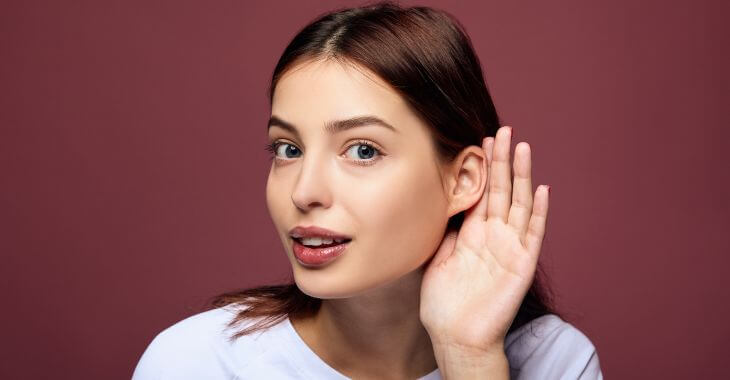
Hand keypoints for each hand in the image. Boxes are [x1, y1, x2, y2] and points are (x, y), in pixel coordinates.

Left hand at [420, 126, 550, 351]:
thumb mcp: (436, 258)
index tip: (481, 140)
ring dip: (521, 175)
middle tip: (503, 131)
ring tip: (522, 147)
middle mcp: (494, 236)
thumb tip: (442, 203)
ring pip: (518, 203)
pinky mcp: (522, 263)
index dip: (484, 167)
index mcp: (473, 233)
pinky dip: (538, 211)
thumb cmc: (444, 303)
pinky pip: (533, 233)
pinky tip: (541, 189)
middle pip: (501, 190)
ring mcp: (510, 248)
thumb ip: (444, 231)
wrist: (456, 336)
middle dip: (502, 161)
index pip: (482, 192)